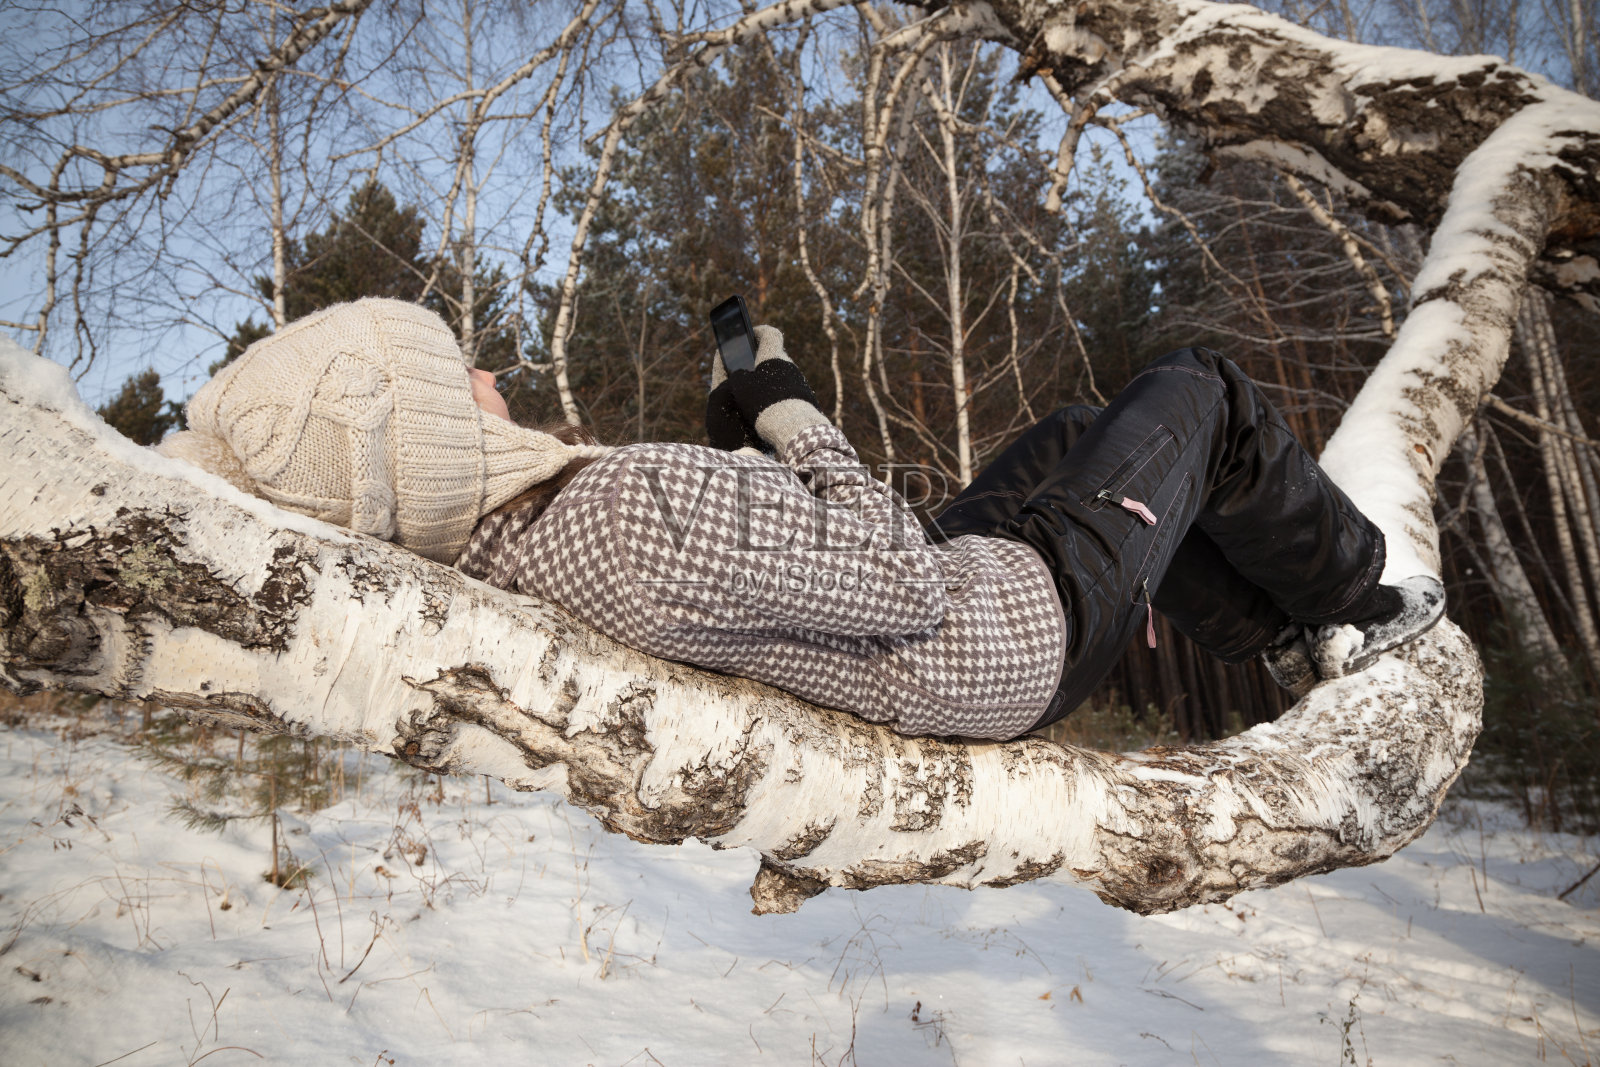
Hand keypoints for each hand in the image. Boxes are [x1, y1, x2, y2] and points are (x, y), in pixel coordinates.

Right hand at [727, 326, 829, 450]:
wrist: (793, 425)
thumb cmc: (763, 402)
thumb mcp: (742, 387)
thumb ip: (739, 376)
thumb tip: (741, 374)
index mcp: (773, 356)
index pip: (770, 333)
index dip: (759, 332)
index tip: (751, 334)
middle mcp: (789, 365)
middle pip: (775, 355)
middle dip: (762, 360)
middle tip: (748, 369)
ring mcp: (799, 381)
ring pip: (782, 374)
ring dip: (771, 379)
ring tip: (756, 393)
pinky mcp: (805, 397)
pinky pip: (789, 390)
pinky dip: (779, 393)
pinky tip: (770, 408)